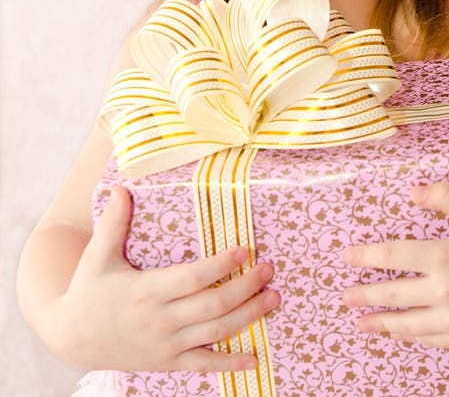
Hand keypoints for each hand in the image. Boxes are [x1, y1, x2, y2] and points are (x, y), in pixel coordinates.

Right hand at [53, 186, 279, 371]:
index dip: (221, 265)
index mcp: (146, 291)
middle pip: (212, 305)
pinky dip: (231, 363)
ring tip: (273, 298)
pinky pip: (203, 365)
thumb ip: (113, 222)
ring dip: (248, 316)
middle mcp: (160, 320)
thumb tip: (121, 187)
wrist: (71, 338)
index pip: (192, 278)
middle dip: (246, 288)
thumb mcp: (97, 255)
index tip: (245, 250)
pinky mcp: (167, 362)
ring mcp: (165, 345)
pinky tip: (255, 357)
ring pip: (215, 332)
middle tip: (268, 269)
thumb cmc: (88, 290)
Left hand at [342, 181, 448, 347]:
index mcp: (444, 257)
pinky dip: (411, 337)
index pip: (393, 257)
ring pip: (408, 324)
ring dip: (381, 323)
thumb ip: (445, 196)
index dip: (366, 257)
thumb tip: (413, 191)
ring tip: (361, 323)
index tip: (346, 257)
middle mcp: (445, 291)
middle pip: (394, 295)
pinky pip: (431, 340)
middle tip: (344, 297)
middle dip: (365, 296)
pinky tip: (400, 333)